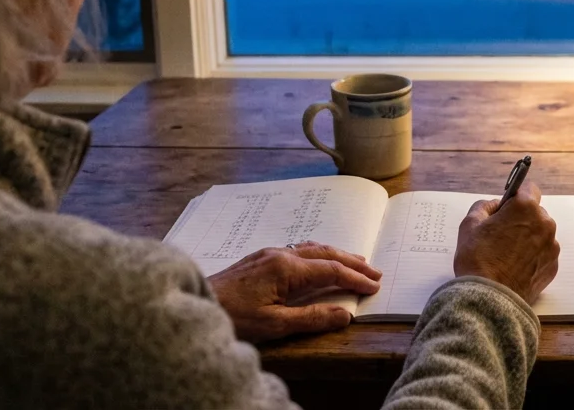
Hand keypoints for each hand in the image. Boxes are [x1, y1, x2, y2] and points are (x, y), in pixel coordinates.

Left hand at [208, 242, 381, 342]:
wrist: (198, 303)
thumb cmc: (233, 317)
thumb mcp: (275, 324)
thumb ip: (313, 318)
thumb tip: (346, 314)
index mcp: (287, 269)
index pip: (331, 271)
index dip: (355, 279)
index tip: (374, 285)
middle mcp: (280, 254)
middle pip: (326, 254)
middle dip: (352, 262)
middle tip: (375, 270)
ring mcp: (269, 253)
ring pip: (312, 248)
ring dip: (337, 255)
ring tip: (356, 262)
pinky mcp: (260, 258)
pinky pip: (299, 250)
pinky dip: (319, 254)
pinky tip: (319, 259)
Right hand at [454, 180, 559, 303]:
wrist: (489, 299)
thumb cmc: (477, 260)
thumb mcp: (470, 224)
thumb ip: (484, 206)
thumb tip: (495, 205)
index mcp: (525, 207)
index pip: (528, 188)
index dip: (515, 196)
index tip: (508, 204)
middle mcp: (544, 223)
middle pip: (534, 213)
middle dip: (520, 219)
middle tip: (500, 234)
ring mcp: (551, 246)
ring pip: (539, 234)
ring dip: (527, 238)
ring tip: (506, 254)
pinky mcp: (553, 266)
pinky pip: (542, 253)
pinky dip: (532, 257)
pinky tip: (514, 267)